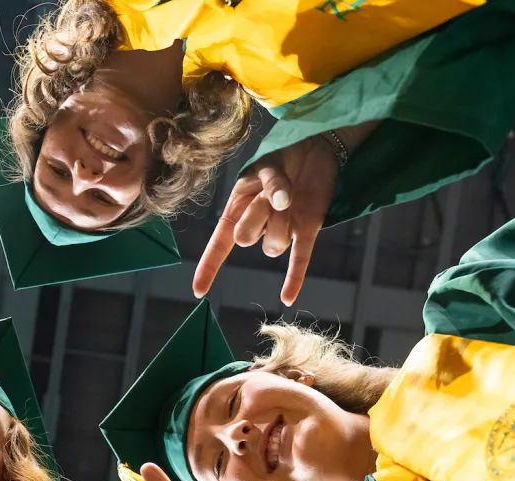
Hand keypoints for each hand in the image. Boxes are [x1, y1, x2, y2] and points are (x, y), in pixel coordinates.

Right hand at [194, 135, 338, 305]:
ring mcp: (283, 228)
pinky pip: (299, 259)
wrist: (316, 147)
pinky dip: (294, 279)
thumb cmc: (285, 156)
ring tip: (291, 197)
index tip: (198, 290)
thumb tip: (280, 203)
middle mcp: (259, 223)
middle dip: (256, 216)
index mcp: (239, 206)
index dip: (209, 266)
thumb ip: (271, 183)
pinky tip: (286, 298)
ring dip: (281, 222)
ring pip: (273, 246)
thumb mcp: (269, 165)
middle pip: (246, 239)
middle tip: (271, 194)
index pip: (219, 242)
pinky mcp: (308, 229)